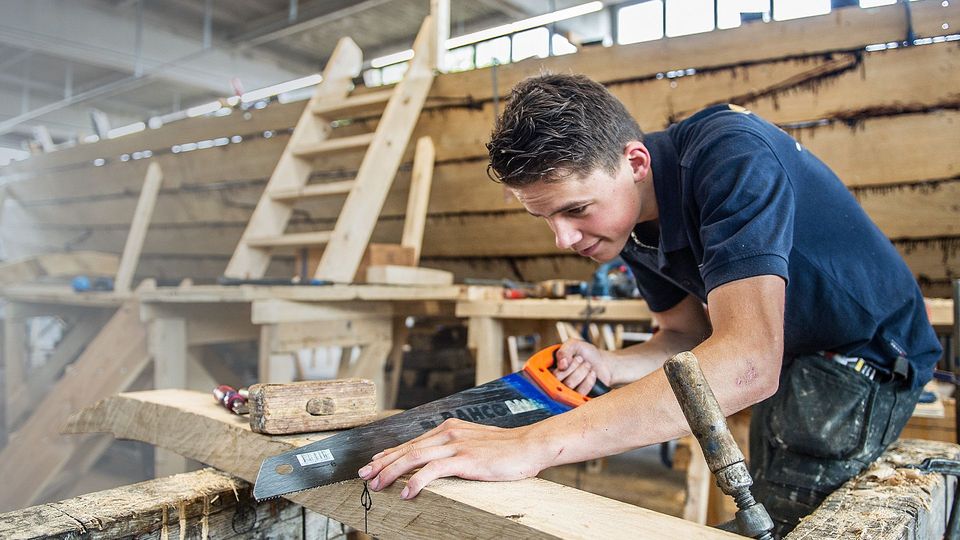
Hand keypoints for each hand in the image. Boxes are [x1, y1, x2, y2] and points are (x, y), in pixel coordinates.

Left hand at [357, 418, 550, 498]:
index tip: (374, 462)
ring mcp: (456, 444)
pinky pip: (433, 470)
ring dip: (391, 472)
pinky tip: (406, 493)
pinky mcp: (465, 458)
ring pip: (414, 457)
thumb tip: (439, 461)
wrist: (530, 445)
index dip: (390, 452)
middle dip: (382, 462)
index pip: (413, 441)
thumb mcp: (475, 444)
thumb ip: (455, 448)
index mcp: (449, 428)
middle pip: (407, 447)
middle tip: (363, 474)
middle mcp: (448, 432)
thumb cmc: (507, 449)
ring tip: (376, 484)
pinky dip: (416, 481)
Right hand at [553, 339, 613, 393]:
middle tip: (580, 359)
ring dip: (581, 371)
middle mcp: (557, 380)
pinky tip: (592, 373)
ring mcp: (567, 390)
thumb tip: (561, 363)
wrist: (603, 363)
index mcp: (551, 367)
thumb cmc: (587, 353)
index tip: (565, 362)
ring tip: (587, 365)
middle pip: (557, 378)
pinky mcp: (578, 398)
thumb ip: (565, 350)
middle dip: (572, 366)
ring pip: (569, 384)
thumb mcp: (574, 344)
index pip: (544, 371)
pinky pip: (580, 392)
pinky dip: (588, 380)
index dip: (554, 367)